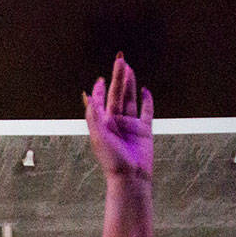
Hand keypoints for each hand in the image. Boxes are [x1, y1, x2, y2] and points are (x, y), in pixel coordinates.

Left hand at [83, 54, 153, 182]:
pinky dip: (147, 100)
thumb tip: (88, 95)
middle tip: (120, 60)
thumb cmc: (112, 160)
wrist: (131, 177)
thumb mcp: (98, 136)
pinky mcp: (144, 130)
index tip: (101, 78)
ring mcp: (130, 125)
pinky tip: (145, 89)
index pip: (100, 101)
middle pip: (117, 94)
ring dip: (130, 84)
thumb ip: (94, 115)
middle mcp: (116, 122)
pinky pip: (146, 112)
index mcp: (103, 123)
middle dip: (118, 77)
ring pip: (130, 99)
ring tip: (129, 68)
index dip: (100, 89)